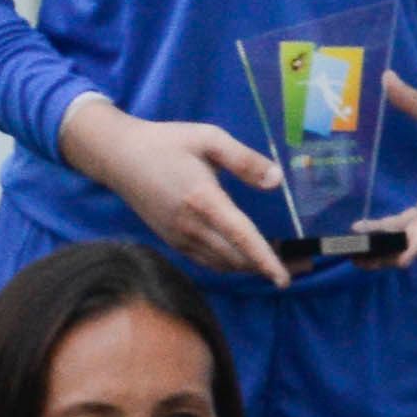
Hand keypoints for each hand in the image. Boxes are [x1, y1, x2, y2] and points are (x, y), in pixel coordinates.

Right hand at [57, 98, 292, 286]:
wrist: (118, 155)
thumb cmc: (166, 142)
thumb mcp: (209, 138)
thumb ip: (244, 159)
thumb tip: (276, 180)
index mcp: (203, 199)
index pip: (240, 236)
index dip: (264, 259)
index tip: (283, 279)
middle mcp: (190, 225)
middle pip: (235, 257)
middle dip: (266, 266)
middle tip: (298, 266)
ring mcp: (178, 236)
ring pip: (220, 263)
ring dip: (248, 266)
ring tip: (276, 262)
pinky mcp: (171, 240)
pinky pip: (205, 260)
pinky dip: (228, 263)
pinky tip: (244, 256)